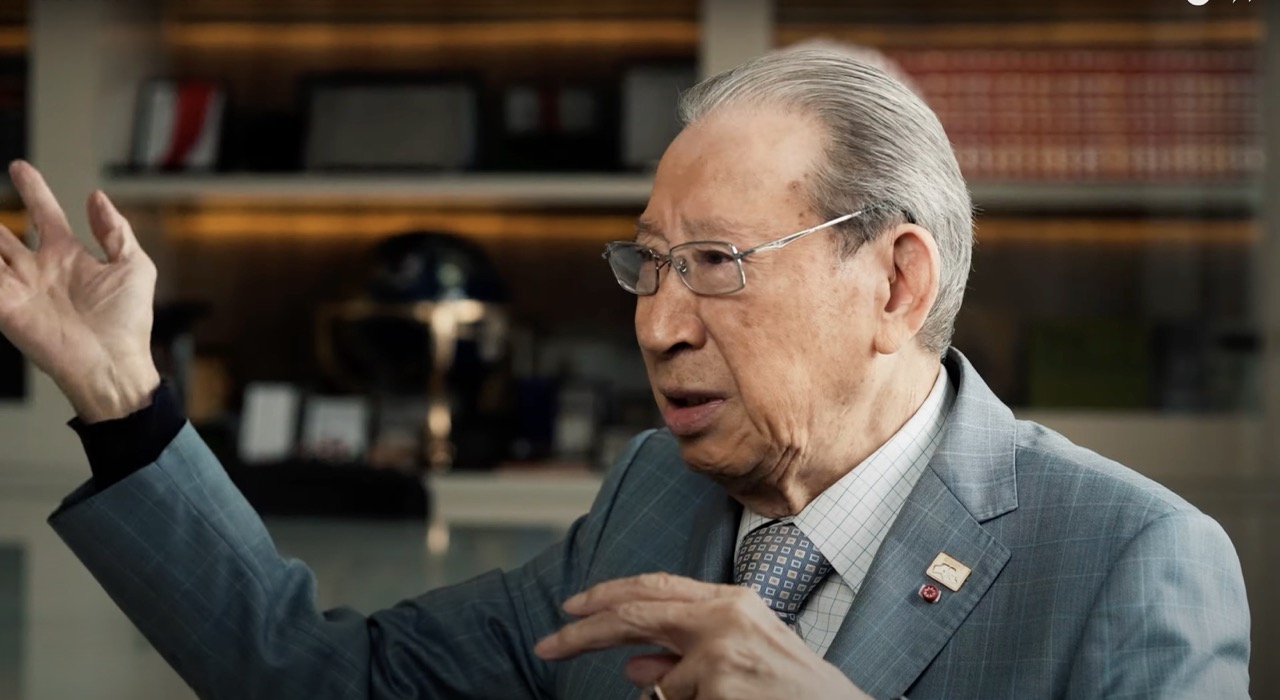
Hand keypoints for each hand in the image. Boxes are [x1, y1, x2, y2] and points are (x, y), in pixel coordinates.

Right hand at [0, 160, 159, 421]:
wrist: (113, 364)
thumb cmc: (128, 321)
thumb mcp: (133, 267)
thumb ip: (115, 231)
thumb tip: (97, 197)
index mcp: (69, 256)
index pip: (43, 213)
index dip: (32, 190)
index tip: (19, 167)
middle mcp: (39, 269)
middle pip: (2, 234)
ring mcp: (19, 288)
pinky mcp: (5, 307)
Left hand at [534, 573, 869, 699]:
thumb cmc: (790, 691)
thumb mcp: (739, 660)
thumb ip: (683, 656)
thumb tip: (632, 665)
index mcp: (731, 601)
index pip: (655, 586)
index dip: (607, 594)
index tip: (570, 607)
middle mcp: (725, 617)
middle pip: (635, 614)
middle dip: (582, 632)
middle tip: (546, 645)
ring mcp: (722, 654)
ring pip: (661, 685)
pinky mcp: (720, 687)